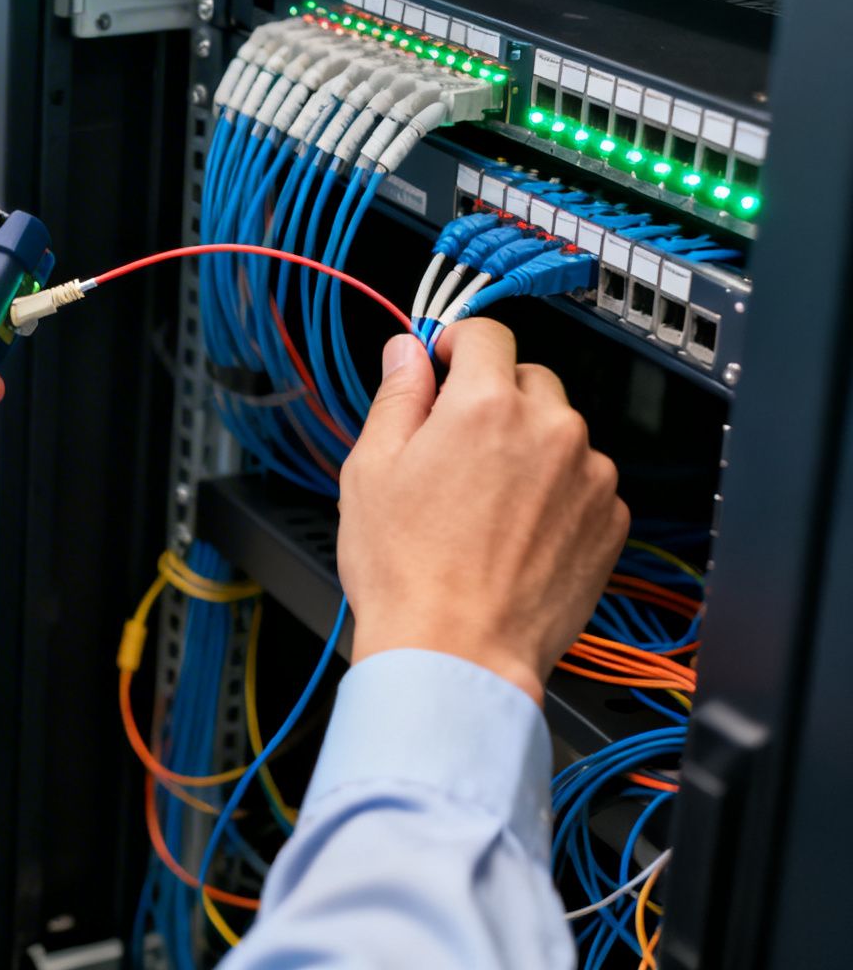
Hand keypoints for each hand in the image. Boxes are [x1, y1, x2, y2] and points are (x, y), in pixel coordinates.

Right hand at [336, 320, 628, 704]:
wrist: (458, 650)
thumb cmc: (407, 570)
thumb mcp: (371, 469)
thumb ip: (397, 396)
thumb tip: (406, 352)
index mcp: (485, 405)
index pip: (487, 333)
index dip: (458, 343)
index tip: (446, 364)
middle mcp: (550, 428)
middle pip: (528, 379)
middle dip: (494, 399)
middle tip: (456, 451)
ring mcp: (590, 474)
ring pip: (560, 432)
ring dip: (530, 447)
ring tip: (486, 503)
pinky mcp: (612, 519)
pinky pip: (585, 481)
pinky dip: (557, 492)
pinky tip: (516, 530)